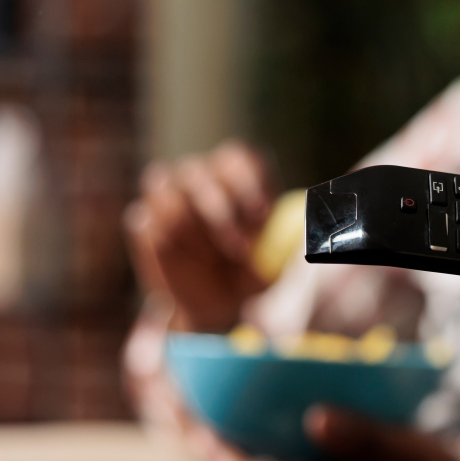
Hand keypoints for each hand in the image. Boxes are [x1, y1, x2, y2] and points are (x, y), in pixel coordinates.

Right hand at [124, 141, 275, 332]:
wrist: (221, 302)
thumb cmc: (254, 270)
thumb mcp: (280, 254)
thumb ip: (291, 233)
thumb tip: (315, 221)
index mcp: (237, 173)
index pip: (238, 158)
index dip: (247, 183)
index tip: (261, 216)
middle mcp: (200, 175)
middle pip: (199, 173)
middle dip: (221, 212)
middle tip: (240, 249)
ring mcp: (167, 194)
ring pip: (166, 192)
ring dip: (192, 230)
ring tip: (213, 259)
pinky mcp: (143, 220)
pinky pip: (145, 219)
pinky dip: (166, 242)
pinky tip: (186, 261)